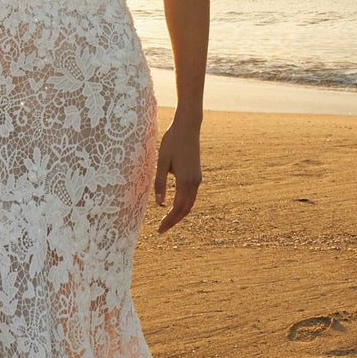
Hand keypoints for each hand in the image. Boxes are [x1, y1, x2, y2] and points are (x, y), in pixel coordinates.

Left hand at [155, 118, 201, 233]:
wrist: (188, 127)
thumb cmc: (172, 142)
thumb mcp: (162, 162)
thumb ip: (160, 183)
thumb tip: (159, 204)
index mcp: (185, 181)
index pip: (177, 208)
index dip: (169, 220)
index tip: (160, 230)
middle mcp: (194, 182)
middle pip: (186, 209)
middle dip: (174, 221)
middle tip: (161, 230)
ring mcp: (197, 178)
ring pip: (190, 203)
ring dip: (179, 214)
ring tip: (167, 221)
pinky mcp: (197, 174)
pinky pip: (191, 195)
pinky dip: (183, 204)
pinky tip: (173, 206)